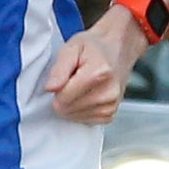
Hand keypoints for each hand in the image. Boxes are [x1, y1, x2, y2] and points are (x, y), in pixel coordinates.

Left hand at [42, 7, 142, 125]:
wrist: (117, 50)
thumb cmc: (92, 48)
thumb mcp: (71, 48)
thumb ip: (59, 69)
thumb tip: (50, 88)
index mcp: (99, 74)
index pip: (62, 97)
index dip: (56, 88)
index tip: (65, 76)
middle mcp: (109, 93)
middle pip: (67, 109)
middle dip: (63, 96)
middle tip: (73, 80)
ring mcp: (111, 106)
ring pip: (73, 116)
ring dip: (71, 104)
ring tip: (81, 87)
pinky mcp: (110, 115)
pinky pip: (83, 120)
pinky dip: (80, 110)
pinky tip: (85, 96)